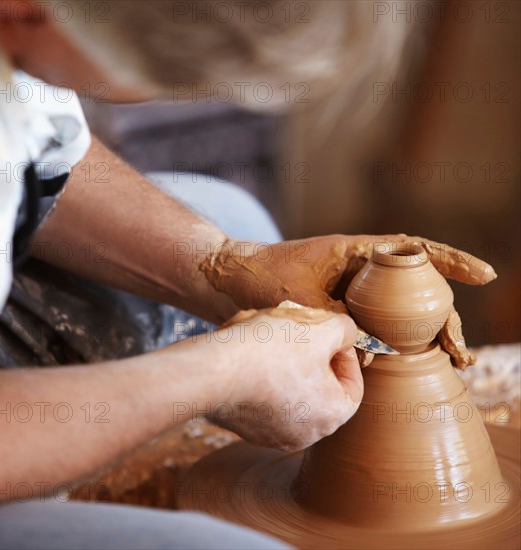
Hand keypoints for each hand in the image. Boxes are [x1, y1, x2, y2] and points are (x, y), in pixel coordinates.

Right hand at [191, 307, 361, 451]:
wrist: (211, 372)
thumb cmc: (270, 351)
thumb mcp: (320, 329)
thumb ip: (345, 330)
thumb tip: (345, 334)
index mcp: (331, 415)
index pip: (352, 384)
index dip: (344, 353)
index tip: (327, 333)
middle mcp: (305, 434)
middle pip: (319, 386)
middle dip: (311, 353)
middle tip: (297, 331)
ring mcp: (273, 434)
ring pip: (290, 389)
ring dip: (285, 361)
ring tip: (268, 336)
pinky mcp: (246, 427)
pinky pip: (264, 396)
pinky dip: (261, 373)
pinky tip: (248, 353)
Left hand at [200, 234, 496, 368]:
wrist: (234, 279)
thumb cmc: (264, 279)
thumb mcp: (303, 299)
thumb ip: (339, 321)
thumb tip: (376, 350)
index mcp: (356, 252)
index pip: (414, 251)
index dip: (452, 261)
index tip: (483, 276)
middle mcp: (361, 267)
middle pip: (416, 288)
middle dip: (444, 317)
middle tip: (463, 351)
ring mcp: (354, 287)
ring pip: (401, 307)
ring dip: (427, 331)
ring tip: (452, 360)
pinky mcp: (344, 305)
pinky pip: (380, 320)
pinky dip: (397, 338)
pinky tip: (410, 358)